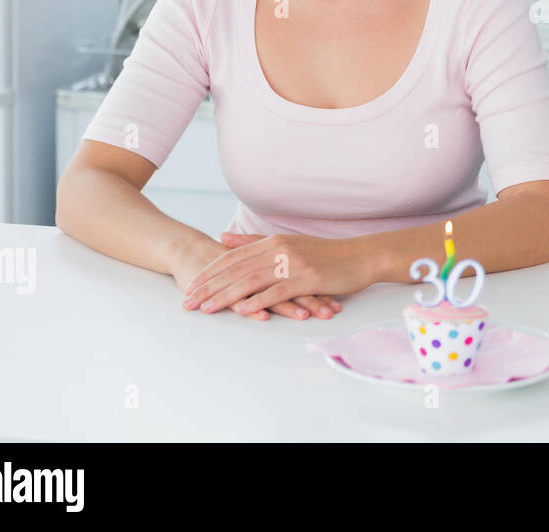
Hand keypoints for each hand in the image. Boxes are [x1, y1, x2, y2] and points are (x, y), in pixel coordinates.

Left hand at [180, 232, 367, 317]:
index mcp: (273, 242)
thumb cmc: (327, 254)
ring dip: (225, 297)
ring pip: (250, 281)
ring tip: (205, 309)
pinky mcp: (307, 279)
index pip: (233, 258)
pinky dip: (258, 301)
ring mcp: (293, 264)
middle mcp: (279, 250)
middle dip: (209, 287)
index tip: (190, 285)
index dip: (210, 272)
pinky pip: (277, 292)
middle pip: (236, 270)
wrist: (362, 256)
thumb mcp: (288, 242)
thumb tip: (223, 237)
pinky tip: (242, 311)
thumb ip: (254, 241)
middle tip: (187, 302)